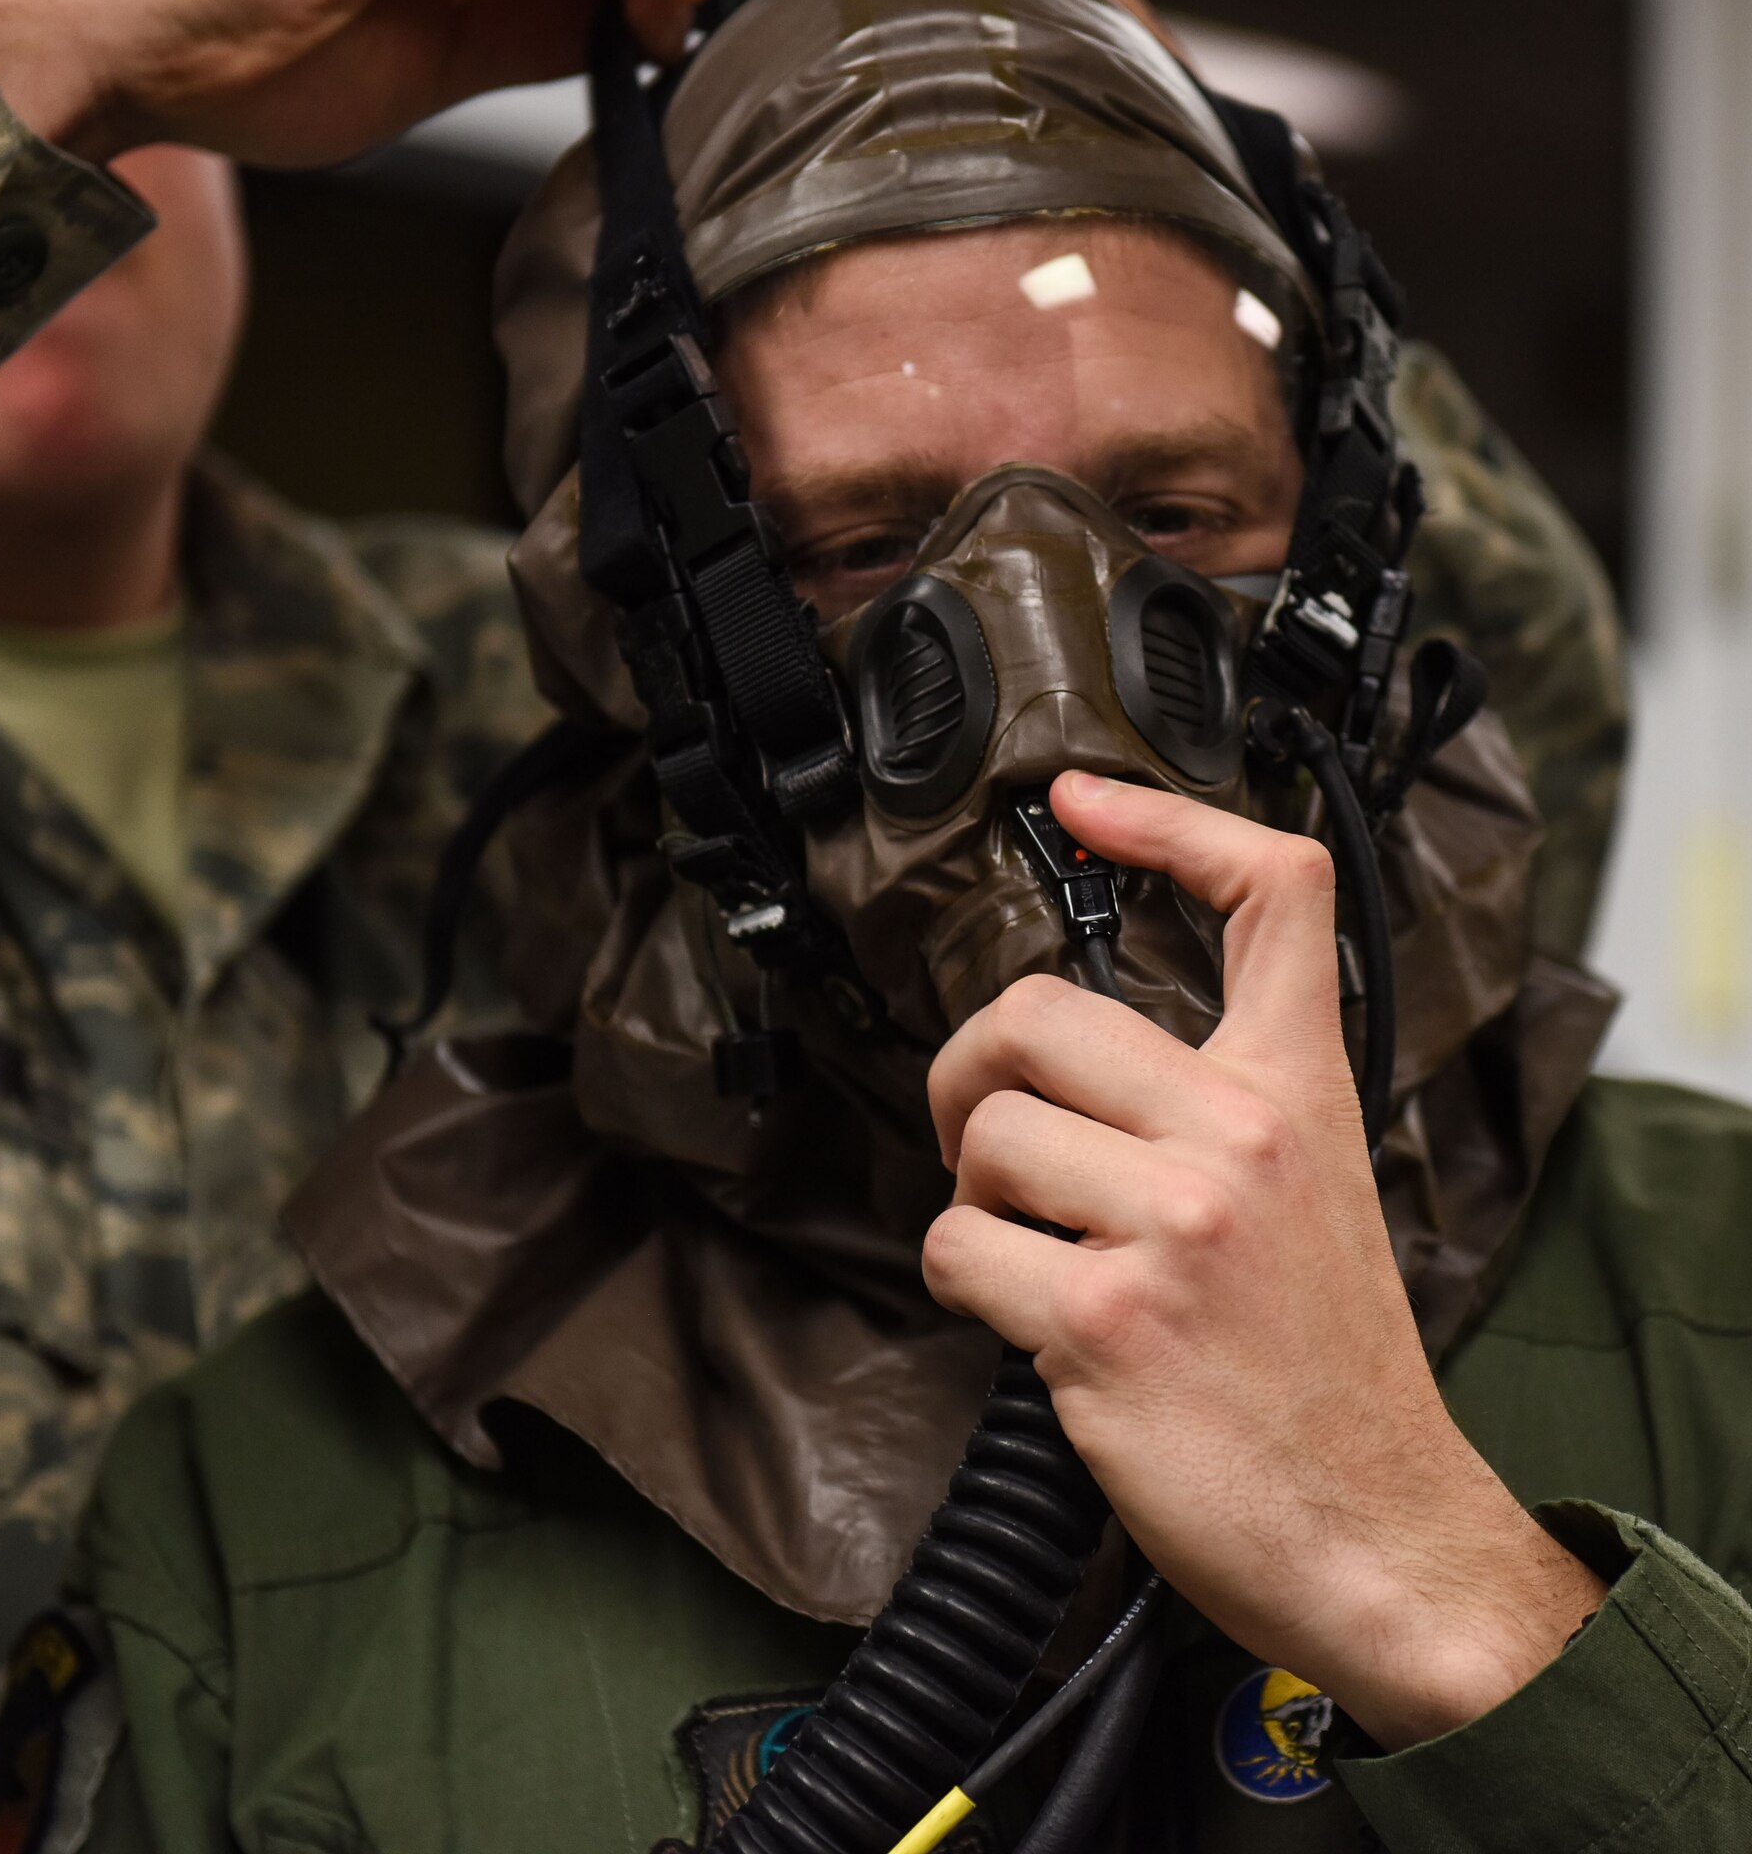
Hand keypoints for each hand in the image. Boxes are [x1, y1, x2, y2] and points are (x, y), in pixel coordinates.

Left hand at [922, 771, 1605, 1751]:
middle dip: (973, 1066)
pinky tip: (1024, 1315)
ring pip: (986, 1129)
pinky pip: (956, 1242)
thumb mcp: (1319, 1191)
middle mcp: (1242, 1135)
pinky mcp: (1103, 1314)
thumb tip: (1076, 1058)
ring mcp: (1173, 1221)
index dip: (1167, 823)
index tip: (1084, 803)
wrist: (1377, 1531)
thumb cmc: (1330, 1369)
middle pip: (1038, 1005)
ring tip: (1032, 1246)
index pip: (1268, 897)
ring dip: (976, 1191)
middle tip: (984, 1129)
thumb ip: (1224, 1105)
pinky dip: (963, 1278)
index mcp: (1301, 1090)